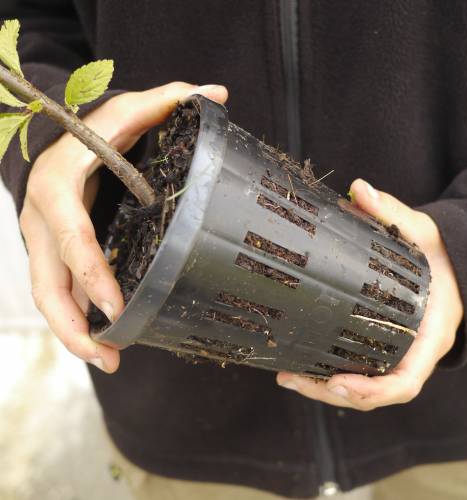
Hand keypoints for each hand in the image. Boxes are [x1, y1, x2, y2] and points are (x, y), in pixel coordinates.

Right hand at [20, 82, 227, 372]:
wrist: (51, 140)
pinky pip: (60, 292)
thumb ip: (166, 100)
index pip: (71, 236)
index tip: (117, 309)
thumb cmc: (90, 129)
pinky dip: (78, 320)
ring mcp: (44, 242)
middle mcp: (43, 221)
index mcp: (60, 187)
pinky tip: (105, 339)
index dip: (91, 273)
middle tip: (111, 356)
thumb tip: (218, 93)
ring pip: (48, 296)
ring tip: (110, 361)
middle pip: (48, 283)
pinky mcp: (54, 254)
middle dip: (74, 324)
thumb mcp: (123, 111)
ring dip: (74, 334)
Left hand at [277, 178, 463, 409]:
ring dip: (323, 388)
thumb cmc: (440, 254)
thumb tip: (359, 188)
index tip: (337, 382)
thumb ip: (393, 212)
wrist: (450, 266)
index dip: (372, 390)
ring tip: (287, 377)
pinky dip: (328, 373)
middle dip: (333, 392)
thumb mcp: (423, 231)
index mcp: (429, 335)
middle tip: (293, 379)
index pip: (406, 381)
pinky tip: (299, 364)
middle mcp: (412, 353)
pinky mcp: (380, 345)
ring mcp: (396, 353)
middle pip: (374, 392)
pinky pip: (357, 369)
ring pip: (362, 387)